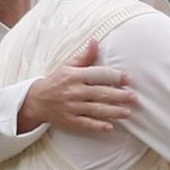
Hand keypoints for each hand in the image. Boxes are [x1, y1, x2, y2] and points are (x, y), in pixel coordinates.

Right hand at [17, 39, 136, 132]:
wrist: (36, 101)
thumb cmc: (56, 82)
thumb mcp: (67, 67)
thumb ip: (85, 57)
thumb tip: (96, 41)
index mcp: (75, 76)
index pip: (98, 75)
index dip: (114, 77)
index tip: (128, 79)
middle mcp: (74, 91)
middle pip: (100, 93)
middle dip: (119, 96)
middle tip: (134, 97)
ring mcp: (72, 107)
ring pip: (96, 110)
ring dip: (113, 112)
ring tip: (127, 113)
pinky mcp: (70, 120)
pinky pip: (85, 123)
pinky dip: (97, 126)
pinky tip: (110, 127)